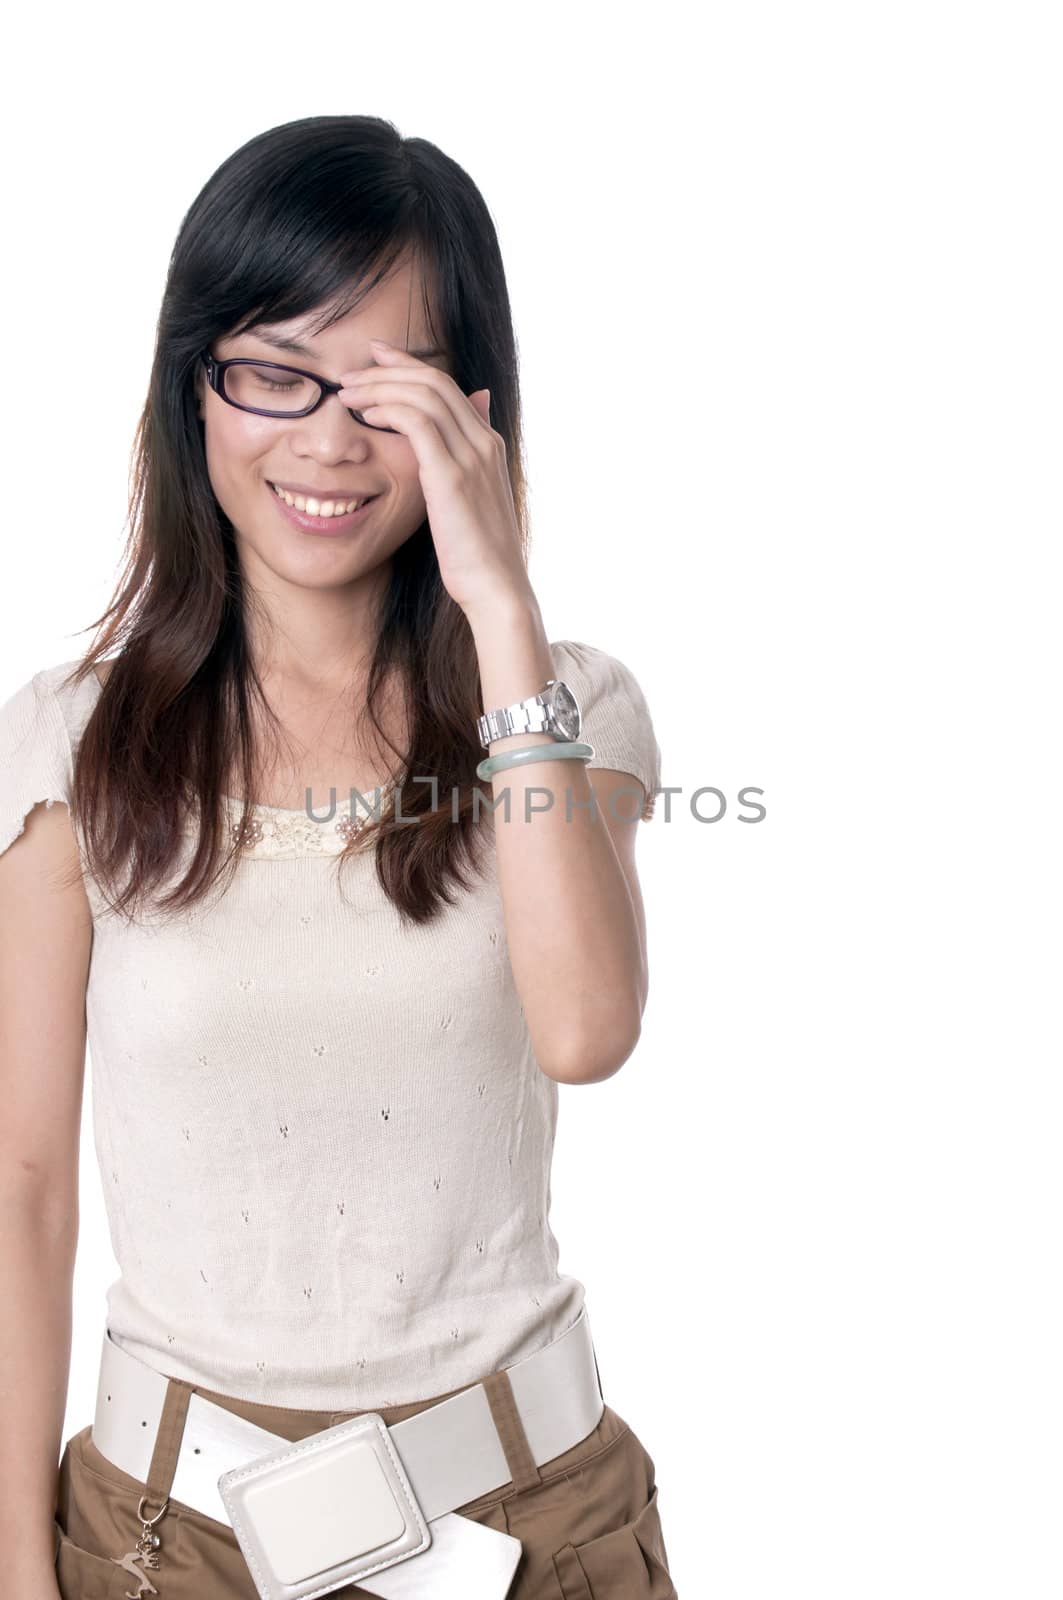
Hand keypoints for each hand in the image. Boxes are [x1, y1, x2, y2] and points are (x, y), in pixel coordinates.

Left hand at [337, 341, 531, 616]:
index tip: (377, 358)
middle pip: (434, 381)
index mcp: (488, 444)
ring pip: (423, 394)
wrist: (496, 587)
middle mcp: (483, 442)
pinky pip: (417, 422)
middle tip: (352, 370)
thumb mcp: (471, 503)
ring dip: (380, 387)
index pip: (447, 386)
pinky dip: (388, 410)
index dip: (409, 366)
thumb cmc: (477, 555)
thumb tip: (457, 437)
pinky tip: (365, 417)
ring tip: (348, 392)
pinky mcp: (451, 475)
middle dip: (389, 369)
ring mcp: (470, 456)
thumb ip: (462, 465)